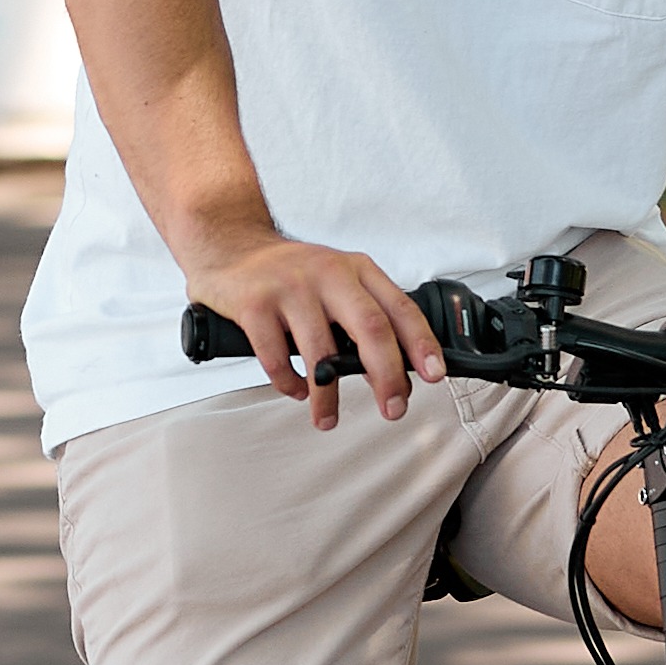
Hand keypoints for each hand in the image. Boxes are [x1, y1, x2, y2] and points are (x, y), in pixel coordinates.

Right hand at [187, 227, 443, 429]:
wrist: (230, 246)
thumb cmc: (290, 274)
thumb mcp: (336, 281)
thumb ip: (364, 318)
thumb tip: (396, 374)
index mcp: (356, 269)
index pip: (400, 307)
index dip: (421, 343)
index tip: (435, 374)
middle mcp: (328, 273)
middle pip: (370, 328)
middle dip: (387, 375)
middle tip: (394, 409)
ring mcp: (290, 287)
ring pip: (320, 351)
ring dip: (328, 394)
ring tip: (328, 418)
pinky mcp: (255, 304)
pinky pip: (276, 357)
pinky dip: (289, 383)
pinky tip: (296, 390)